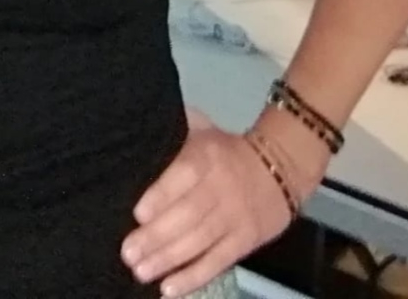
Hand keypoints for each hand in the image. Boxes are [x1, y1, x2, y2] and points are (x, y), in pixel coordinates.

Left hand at [120, 110, 298, 296]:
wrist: (279, 167)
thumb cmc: (224, 149)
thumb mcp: (201, 128)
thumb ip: (174, 128)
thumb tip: (138, 126)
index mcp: (207, 156)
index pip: (184, 176)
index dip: (161, 196)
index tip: (138, 215)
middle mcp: (221, 188)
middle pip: (188, 216)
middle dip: (156, 237)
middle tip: (128, 253)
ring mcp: (235, 218)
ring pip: (200, 242)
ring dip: (169, 260)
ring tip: (141, 272)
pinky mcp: (245, 242)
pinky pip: (218, 262)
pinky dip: (194, 278)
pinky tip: (170, 290)